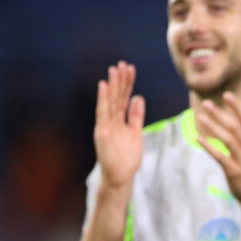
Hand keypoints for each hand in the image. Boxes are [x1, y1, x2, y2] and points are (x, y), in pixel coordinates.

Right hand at [93, 61, 144, 189]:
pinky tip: (103, 86)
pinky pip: (102, 113)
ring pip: (110, 102)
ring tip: (113, 70)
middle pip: (116, 97)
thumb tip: (138, 97)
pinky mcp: (102, 132)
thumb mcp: (136, 132)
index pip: (124, 98)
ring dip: (112, 86)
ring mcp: (105, 126)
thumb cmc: (127, 157)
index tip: (131, 68)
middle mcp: (111, 120)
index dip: (128, 83)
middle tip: (122, 64)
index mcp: (119, 120)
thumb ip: (136, 116)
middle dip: (120, 81)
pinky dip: (103, 99)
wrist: (121, 176)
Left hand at [197, 92, 240, 201]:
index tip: (226, 95)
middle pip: (235, 128)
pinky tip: (198, 138)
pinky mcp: (233, 171)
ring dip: (213, 127)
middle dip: (220, 114)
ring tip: (200, 118)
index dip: (237, 107)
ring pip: (227, 140)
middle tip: (206, 103)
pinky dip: (209, 147)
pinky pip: (219, 156)